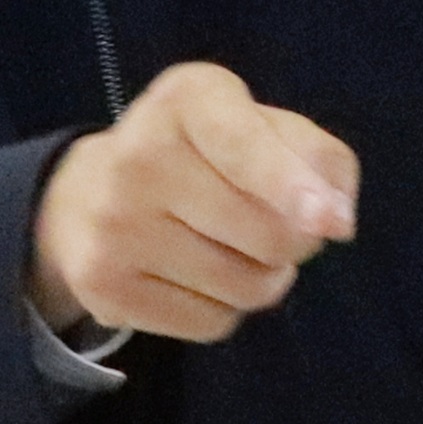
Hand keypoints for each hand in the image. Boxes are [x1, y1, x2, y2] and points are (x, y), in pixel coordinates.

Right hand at [29, 61, 358, 344]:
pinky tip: (198, 278)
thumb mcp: (261, 127)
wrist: (85, 197)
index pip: (243, 145)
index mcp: (186, 100)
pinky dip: (225, 310)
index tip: (330, 221)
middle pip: (267, 234)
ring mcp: (114, 225)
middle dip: (296, 242)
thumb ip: (318, 159)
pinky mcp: (103, 287)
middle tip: (280, 227)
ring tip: (237, 250)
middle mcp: (138, 155)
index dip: (292, 186)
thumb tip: (337, 221)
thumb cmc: (202, 156)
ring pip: (245, 287)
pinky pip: (210, 323)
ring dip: (265, 280)